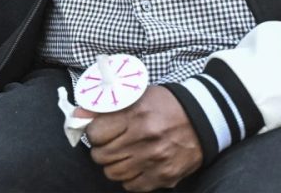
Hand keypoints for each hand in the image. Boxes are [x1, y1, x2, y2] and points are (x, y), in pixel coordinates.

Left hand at [82, 86, 201, 191]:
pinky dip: (130, 178)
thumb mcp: (137, 96)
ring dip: (113, 165)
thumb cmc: (166, 105)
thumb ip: (105, 105)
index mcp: (136, 115)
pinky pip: (132, 186)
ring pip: (113, 173)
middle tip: (110, 143)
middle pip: (101, 156)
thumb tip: (77, 114)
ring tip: (123, 154)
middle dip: (101, 150)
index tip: (100, 130)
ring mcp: (155, 160)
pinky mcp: (164, 176)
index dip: (94, 132)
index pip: (96, 133)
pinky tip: (136, 165)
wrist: (203, 119)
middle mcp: (145, 139)